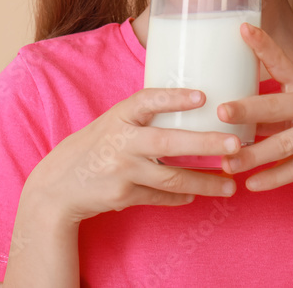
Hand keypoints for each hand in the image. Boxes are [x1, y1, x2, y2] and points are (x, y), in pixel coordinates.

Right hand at [25, 87, 239, 224]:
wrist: (57, 185)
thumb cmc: (93, 148)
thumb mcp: (111, 124)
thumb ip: (141, 118)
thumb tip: (190, 107)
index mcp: (119, 117)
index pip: (147, 101)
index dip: (174, 97)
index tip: (202, 95)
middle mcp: (121, 142)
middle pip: (169, 142)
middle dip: (205, 143)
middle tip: (235, 144)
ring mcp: (123, 170)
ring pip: (172, 178)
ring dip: (205, 182)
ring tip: (231, 185)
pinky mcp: (124, 195)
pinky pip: (161, 197)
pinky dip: (181, 197)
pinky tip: (198, 195)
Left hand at [217, 23, 292, 190]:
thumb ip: (274, 112)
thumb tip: (230, 114)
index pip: (282, 64)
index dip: (263, 45)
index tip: (243, 28)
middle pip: (277, 106)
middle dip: (247, 109)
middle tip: (220, 111)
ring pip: (284, 143)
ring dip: (253, 155)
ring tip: (226, 162)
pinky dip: (274, 178)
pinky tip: (252, 184)